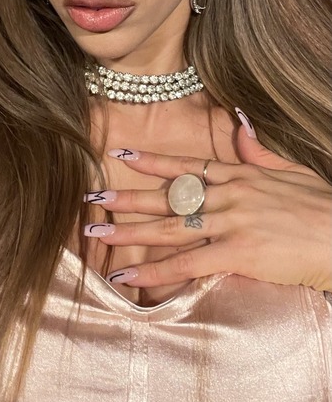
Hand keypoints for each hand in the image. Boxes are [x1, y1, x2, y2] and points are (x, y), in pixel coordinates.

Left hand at [84, 113, 331, 291]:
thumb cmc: (323, 204)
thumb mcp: (290, 169)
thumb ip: (258, 151)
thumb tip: (241, 125)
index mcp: (239, 174)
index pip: (187, 167)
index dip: (152, 162)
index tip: (121, 156)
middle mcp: (229, 194)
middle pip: (168, 197)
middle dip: (128, 199)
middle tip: (94, 199)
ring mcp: (232, 221)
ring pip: (170, 227)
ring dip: (131, 232)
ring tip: (99, 234)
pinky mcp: (240, 251)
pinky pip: (188, 262)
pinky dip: (156, 270)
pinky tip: (130, 276)